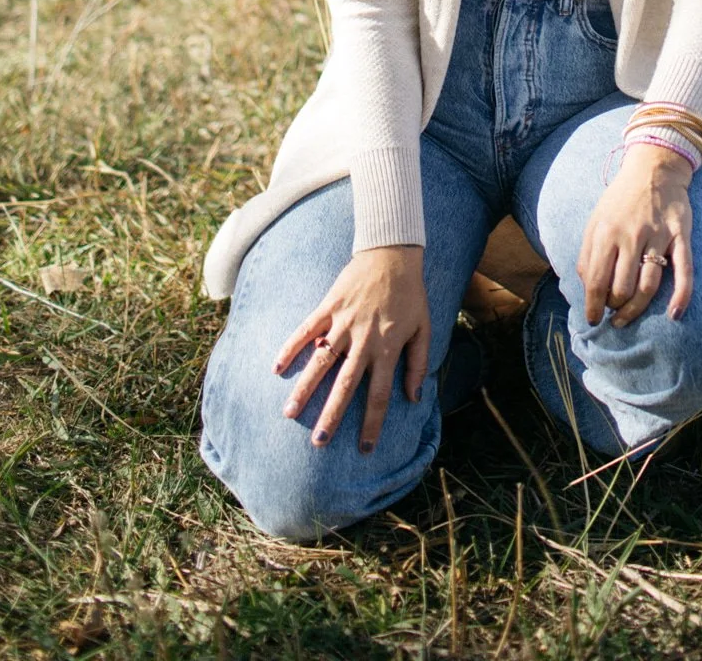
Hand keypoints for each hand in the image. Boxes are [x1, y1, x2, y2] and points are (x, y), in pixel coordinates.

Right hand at [272, 245, 429, 451]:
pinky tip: (276, 366)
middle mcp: (364, 339)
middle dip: (331, 416)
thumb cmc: (411, 294)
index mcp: (388, 348)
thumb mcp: (424, 328)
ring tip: (289, 413)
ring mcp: (343, 323)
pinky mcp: (329, 307)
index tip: (365, 449)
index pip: (379, 395)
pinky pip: (306, 329)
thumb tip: (414, 398)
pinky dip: (291, 347)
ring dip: (305, 388)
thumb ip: (418, 363)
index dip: (372, 424)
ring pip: (321, 361)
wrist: (393, 253)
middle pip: (345, 385)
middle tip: (317, 443)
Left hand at [577, 142, 693, 327]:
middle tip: (613, 311)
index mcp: (606, 233)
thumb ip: (587, 252)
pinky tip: (674, 314)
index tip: (593, 319)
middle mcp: (631, 236)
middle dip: (615, 307)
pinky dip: (681, 295)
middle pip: (622, 288)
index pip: (596, 281)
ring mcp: (657, 236)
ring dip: (637, 309)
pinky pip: (683, 270)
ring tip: (628, 318)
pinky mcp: (680, 235)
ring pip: (648, 285)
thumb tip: (586, 287)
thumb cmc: (620, 200)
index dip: (593, 306)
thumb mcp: (595, 220)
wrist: (653, 169)